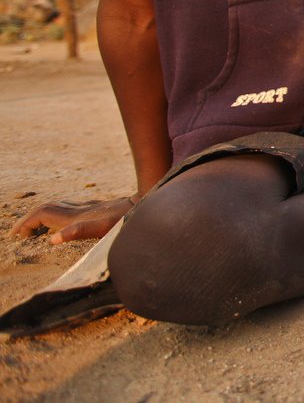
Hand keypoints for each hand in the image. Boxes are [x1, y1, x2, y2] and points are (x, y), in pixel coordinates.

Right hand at [10, 196, 134, 243]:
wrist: (149, 204)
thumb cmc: (127, 220)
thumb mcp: (103, 228)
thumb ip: (78, 231)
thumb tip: (52, 239)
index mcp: (77, 217)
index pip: (43, 214)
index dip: (26, 223)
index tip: (14, 235)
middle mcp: (81, 210)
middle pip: (47, 209)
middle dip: (30, 219)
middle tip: (18, 233)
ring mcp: (90, 208)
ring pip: (59, 207)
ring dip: (42, 216)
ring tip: (33, 229)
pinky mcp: (99, 209)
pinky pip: (72, 209)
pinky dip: (59, 215)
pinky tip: (63, 222)